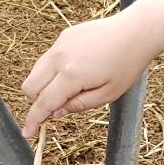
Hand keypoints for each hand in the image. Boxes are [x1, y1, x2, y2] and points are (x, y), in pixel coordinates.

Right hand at [20, 0, 163, 136]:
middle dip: (37, 102)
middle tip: (58, 107)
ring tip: (71, 89)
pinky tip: (77, 70)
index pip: (43, 103)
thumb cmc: (127, 63)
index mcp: (72, 75)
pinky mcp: (64, 36)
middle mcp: (60, 58)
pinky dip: (52, 70)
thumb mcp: (108, 94)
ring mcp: (59, 44)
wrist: (136, 31)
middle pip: (29, 87)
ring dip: (43, 86)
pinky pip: (48, 58)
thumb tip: (56, 112)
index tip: (27, 133)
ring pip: (35, 71)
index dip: (33, 120)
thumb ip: (79, 105)